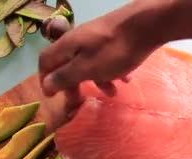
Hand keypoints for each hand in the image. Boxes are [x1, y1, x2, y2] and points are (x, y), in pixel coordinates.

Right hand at [38, 0, 174, 96]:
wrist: (146, 26)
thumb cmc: (113, 51)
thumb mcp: (87, 69)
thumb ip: (66, 76)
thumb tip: (46, 84)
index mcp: (66, 45)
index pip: (45, 61)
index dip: (46, 79)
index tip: (52, 97)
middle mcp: (78, 40)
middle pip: (68, 63)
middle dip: (73, 83)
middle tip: (79, 100)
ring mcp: (97, 39)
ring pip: (90, 63)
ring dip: (98, 80)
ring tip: (112, 94)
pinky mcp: (113, 40)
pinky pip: (107, 59)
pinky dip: (113, 71)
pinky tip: (126, 80)